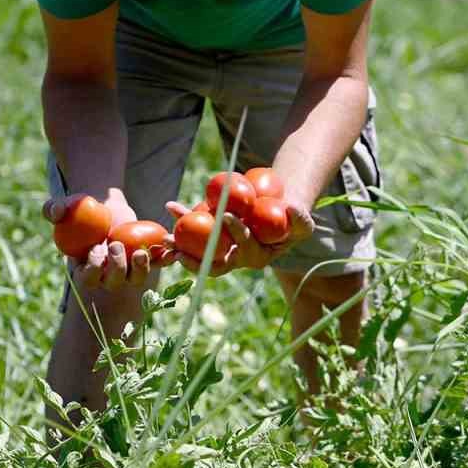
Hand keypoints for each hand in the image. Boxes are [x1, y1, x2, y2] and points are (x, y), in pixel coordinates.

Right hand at [41, 193, 160, 291]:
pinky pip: (157, 264)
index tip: (95, 248)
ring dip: (140, 269)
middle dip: (117, 268)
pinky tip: (172, 253)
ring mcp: (127, 268)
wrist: (103, 204)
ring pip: (136, 279)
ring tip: (139, 252)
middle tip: (115, 244)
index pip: (88, 279)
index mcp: (85, 267)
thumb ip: (53, 209)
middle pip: (114, 283)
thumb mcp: (64, 205)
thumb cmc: (80, 208)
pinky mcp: (144, 258)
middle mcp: (107, 274)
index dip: (93, 269)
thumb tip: (55, 213)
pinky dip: (165, 260)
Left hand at [163, 199, 315, 275]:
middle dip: (194, 257)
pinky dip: (182, 218)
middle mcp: (236, 258)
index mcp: (256, 258)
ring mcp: (222, 248)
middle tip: (179, 246)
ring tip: (165, 237)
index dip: (234, 235)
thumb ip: (299, 219)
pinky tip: (170, 206)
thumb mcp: (302, 222)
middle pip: (213, 261)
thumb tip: (291, 209)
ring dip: (180, 245)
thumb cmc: (292, 219)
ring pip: (198, 250)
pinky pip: (194, 230)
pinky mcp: (212, 234)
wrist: (278, 211)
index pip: (243, 251)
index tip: (225, 215)